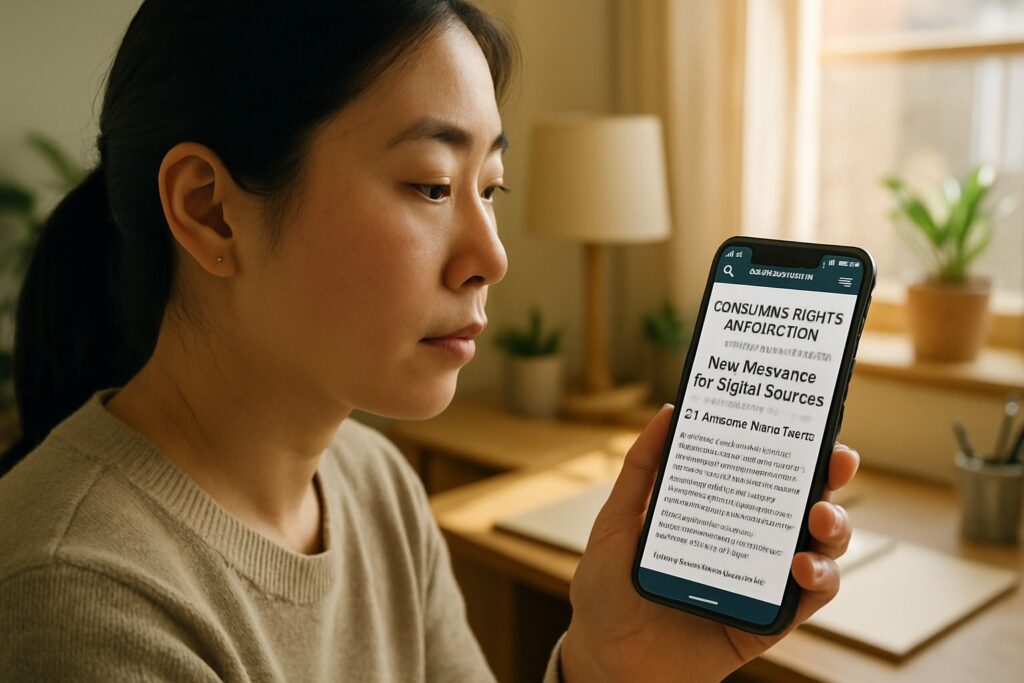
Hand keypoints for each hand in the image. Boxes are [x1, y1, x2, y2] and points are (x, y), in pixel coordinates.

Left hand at [561, 405, 858, 681]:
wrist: (603, 654)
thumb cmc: (607, 587)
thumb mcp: (618, 519)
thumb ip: (641, 469)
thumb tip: (669, 412)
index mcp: (719, 512)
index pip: (765, 474)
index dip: (797, 450)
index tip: (814, 427)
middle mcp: (748, 543)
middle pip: (804, 506)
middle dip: (830, 481)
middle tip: (836, 465)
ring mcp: (760, 582)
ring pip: (819, 549)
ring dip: (833, 530)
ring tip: (819, 520)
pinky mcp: (765, 622)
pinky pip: (807, 601)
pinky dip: (819, 581)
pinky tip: (802, 567)